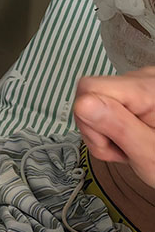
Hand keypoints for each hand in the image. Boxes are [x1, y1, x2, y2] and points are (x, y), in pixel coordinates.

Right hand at [74, 67, 154, 186]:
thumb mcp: (148, 154)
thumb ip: (118, 127)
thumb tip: (82, 104)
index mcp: (149, 89)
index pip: (90, 88)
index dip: (92, 120)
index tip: (115, 143)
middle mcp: (144, 77)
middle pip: (90, 93)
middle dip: (97, 127)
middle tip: (124, 149)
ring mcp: (140, 82)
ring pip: (94, 100)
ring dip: (104, 130)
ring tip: (130, 146)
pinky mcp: (136, 90)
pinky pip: (106, 103)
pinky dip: (112, 126)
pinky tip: (130, 137)